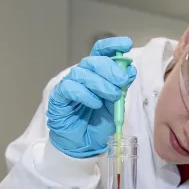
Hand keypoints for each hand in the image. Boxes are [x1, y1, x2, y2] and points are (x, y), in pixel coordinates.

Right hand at [47, 37, 137, 157]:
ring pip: (82, 73)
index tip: (126, 44)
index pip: (101, 52)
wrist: (84, 145)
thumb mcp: (115, 105)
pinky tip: (95, 103)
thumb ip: (121, 88)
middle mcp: (81, 76)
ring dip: (100, 83)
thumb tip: (130, 70)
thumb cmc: (97, 123)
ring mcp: (69, 85)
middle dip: (110, 69)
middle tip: (122, 81)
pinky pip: (70, 88)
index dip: (112, 45)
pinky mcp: (58, 98)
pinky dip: (85, 94)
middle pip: (93, 61)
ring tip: (112, 96)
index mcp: (95, 74)